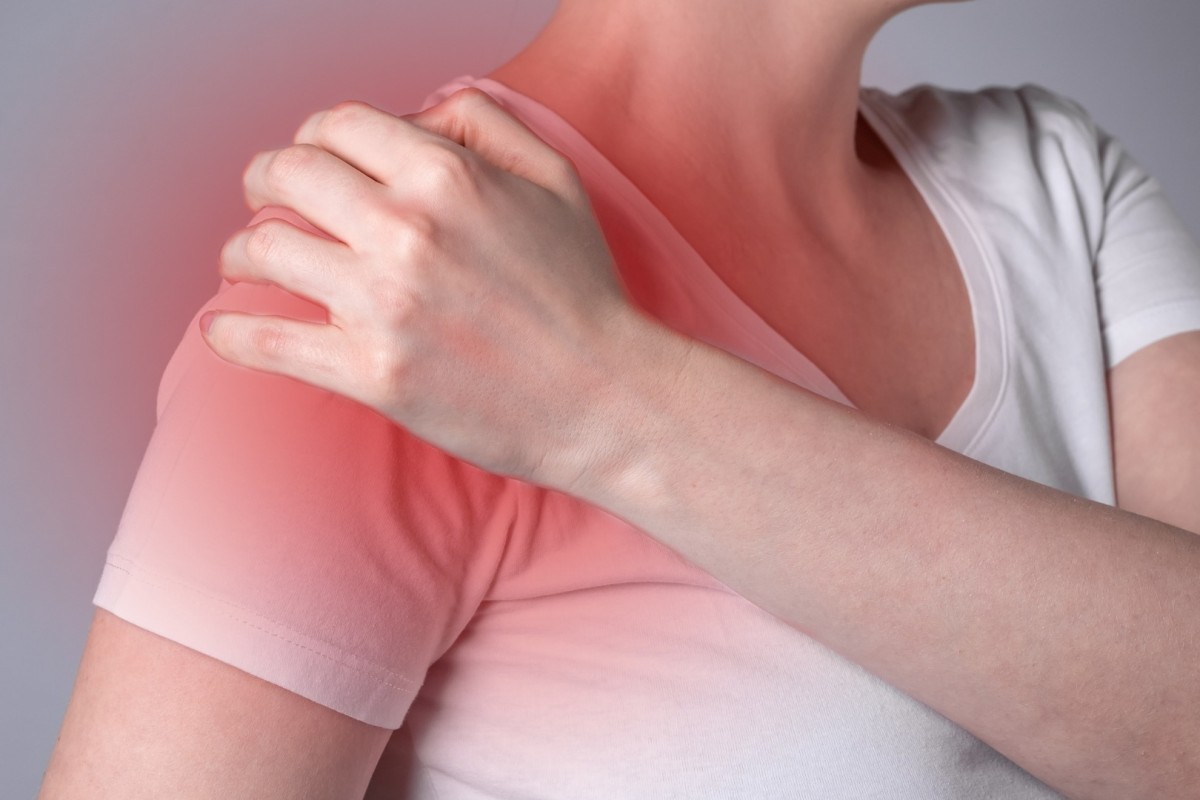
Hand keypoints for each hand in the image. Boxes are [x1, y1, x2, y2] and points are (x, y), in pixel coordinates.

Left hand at [202, 88, 650, 489]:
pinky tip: (224, 330)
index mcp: (447, 175)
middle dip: (264, 181)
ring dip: (242, 252)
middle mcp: (405, 230)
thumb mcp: (557, 181)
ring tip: (246, 262)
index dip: (313, 135)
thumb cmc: (582, 292)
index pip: (336, 125)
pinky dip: (230, 334)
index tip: (311, 158)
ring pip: (262, 251)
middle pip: (284, 175)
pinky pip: (265, 343)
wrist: (603, 398)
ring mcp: (382, 305)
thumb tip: (415, 115)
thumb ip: (485, 124)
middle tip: (265, 199)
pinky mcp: (371, 374)